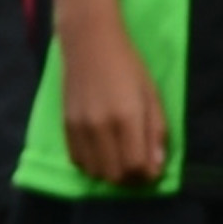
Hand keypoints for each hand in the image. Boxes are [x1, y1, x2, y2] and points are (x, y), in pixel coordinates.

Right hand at [59, 14, 167, 186]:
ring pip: (95, 172)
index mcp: (126, 118)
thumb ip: (156, 133)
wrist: (89, 44)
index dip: (147, 175)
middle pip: (114, 175)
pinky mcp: (65, 126)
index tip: (153, 170)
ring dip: (111, 173)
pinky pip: (77, 161)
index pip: (136, 166)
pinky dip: (92, 164)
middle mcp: (100, 126)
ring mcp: (79, 127)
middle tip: (139, 168)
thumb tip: (157, 166)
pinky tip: (103, 153)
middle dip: (131, 179)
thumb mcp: (152, 97)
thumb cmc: (129, 67)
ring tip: (121, 160)